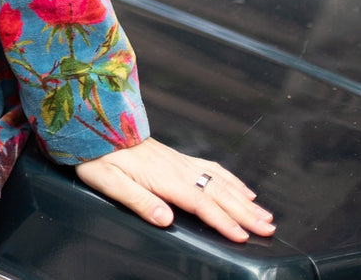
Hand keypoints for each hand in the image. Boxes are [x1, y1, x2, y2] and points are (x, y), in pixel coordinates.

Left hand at [75, 137, 274, 241]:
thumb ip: (138, 200)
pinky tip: (241, 187)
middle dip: (245, 212)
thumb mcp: (109, 182)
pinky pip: (210, 167)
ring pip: (219, 180)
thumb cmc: (97, 156)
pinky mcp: (175, 157)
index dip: (223, 220)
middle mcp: (175, 167)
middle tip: (268, 228)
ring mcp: (177, 160)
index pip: (200, 203)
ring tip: (265, 214)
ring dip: (243, 198)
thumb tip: (165, 219)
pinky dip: (231, 179)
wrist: (91, 124)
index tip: (243, 236)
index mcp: (162, 177)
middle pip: (217, 192)